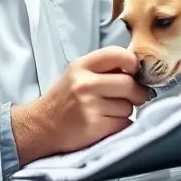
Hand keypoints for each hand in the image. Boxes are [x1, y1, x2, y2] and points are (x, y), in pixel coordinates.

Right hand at [11, 47, 150, 163]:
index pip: (118, 54)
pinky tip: (106, 122)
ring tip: (108, 111)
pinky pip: (123, 123)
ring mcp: (89, 106)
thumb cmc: (65, 98)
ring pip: (128, 106)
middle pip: (129, 83)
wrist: (41, 126)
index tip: (134, 72)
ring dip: (125, 110)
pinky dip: (120, 124)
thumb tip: (139, 69)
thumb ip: (104, 68)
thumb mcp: (78, 74)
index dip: (133, 63)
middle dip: (137, 92)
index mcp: (82, 66)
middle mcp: (85, 83)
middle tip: (133, 97)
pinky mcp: (94, 126)